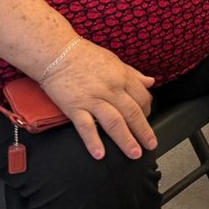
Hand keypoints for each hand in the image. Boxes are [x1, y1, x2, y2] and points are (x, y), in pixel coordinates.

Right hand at [40, 38, 156, 160]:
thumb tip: (150, 82)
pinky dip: (93, 141)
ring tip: (134, 153)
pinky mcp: (74, 107)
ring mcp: (93, 99)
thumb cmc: (86, 56)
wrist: (57, 53)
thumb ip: (133, 74)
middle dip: (143, 132)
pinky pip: (86, 127)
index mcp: (122, 77)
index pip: (142, 98)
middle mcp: (111, 89)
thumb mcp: (114, 60)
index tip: (148, 121)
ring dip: (126, 140)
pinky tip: (100, 154)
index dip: (148, 111)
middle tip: (150, 146)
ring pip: (114, 123)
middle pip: (132, 113)